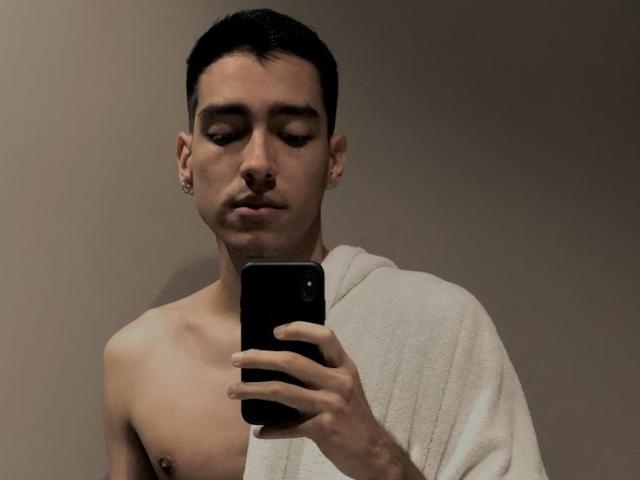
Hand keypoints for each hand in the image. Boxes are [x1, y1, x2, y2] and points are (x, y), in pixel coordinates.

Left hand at [227, 321, 397, 479]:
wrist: (373, 451)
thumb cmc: (353, 415)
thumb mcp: (346, 385)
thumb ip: (324, 371)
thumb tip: (282, 359)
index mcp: (344, 366)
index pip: (325, 336)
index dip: (299, 329)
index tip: (275, 331)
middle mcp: (339, 382)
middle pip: (292, 361)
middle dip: (259, 358)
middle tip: (237, 358)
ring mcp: (331, 405)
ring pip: (282, 391)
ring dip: (253, 389)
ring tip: (233, 390)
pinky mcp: (323, 429)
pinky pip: (289, 427)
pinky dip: (271, 430)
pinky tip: (258, 431)